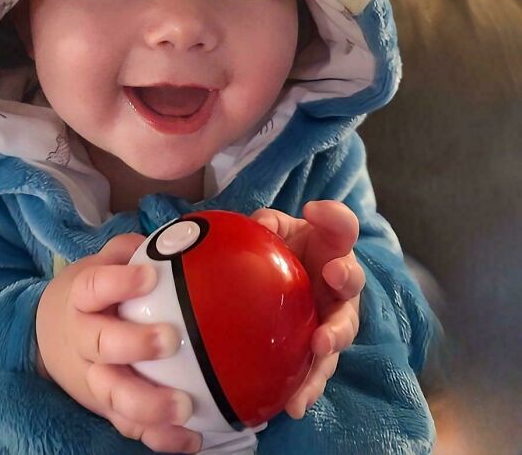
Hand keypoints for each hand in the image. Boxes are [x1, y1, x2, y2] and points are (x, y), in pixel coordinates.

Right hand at [35, 233, 201, 453]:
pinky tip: (192, 438)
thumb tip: (171, 240)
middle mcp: (84, 341)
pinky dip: (160, 438)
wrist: (46, 336)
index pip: (93, 287)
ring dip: (149, 403)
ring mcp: (93, 379)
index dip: (118, 282)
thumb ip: (128, 252)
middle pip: (101, 346)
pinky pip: (130, 427)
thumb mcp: (99, 265)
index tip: (149, 276)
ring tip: (186, 405)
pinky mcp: (106, 409)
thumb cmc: (90, 296)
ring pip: (113, 396)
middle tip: (171, 339)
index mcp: (81, 299)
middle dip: (135, 344)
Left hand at [250, 200, 364, 418]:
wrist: (282, 286)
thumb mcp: (277, 231)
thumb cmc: (286, 252)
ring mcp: (332, 318)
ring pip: (340, 330)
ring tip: (320, 346)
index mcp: (331, 248)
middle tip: (334, 275)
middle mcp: (339, 284)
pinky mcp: (319, 352)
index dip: (334, 217)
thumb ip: (270, 224)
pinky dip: (308, 388)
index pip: (341, 226)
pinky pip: (317, 371)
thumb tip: (261, 225)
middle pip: (351, 280)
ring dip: (332, 337)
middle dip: (346, 278)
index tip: (314, 209)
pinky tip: (295, 404)